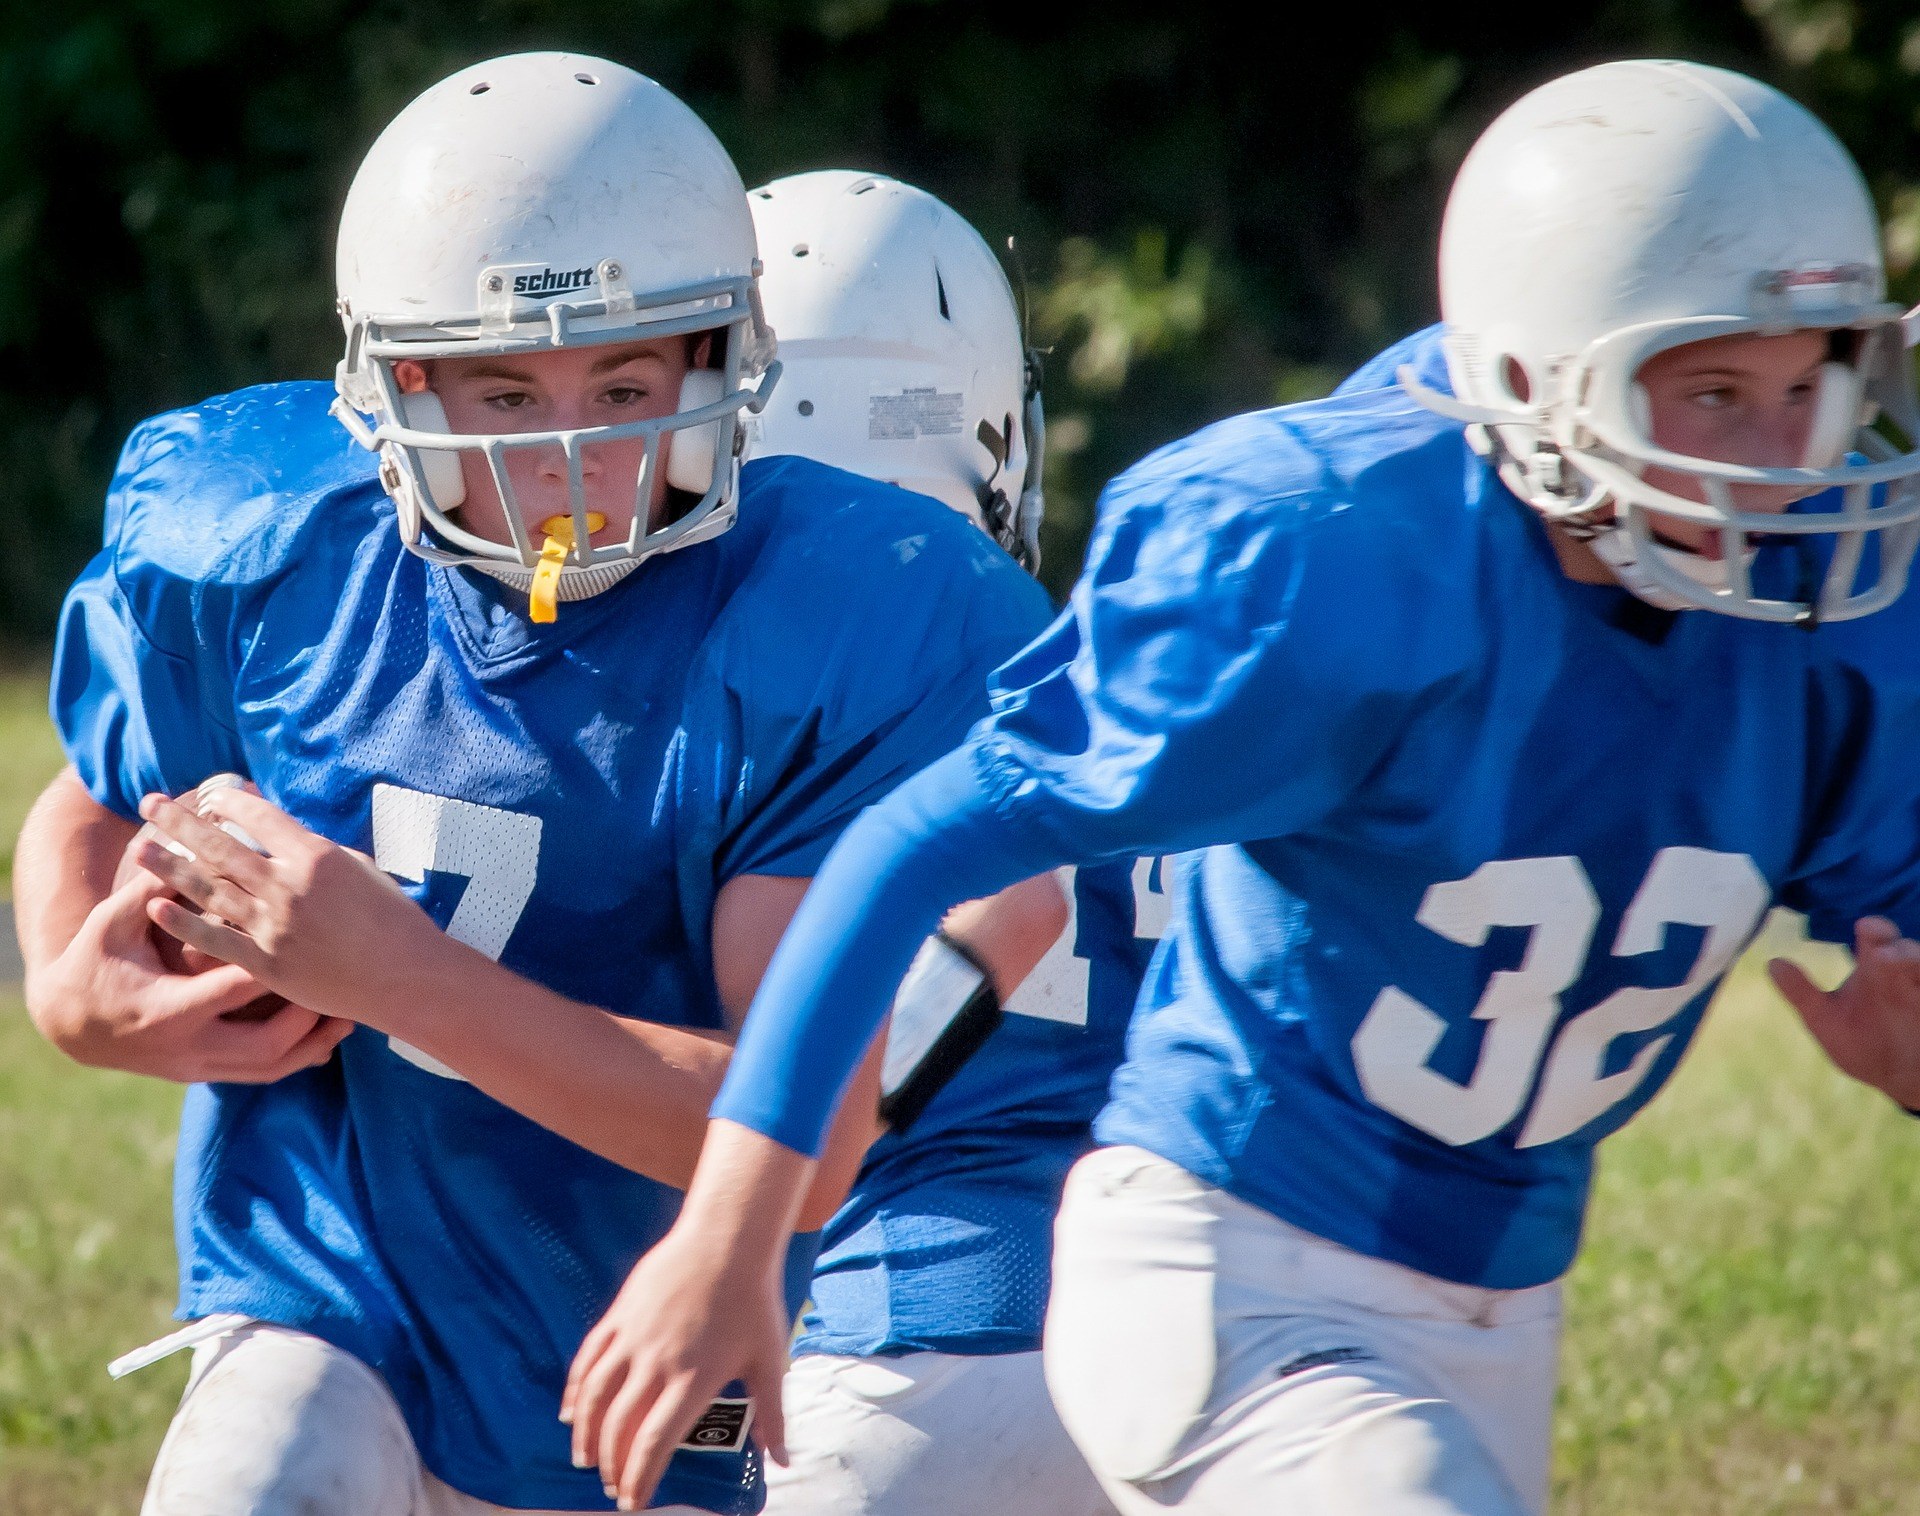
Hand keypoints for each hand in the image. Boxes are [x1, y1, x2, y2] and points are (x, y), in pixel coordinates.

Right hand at [27, 867, 349, 1082]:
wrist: (68, 1022)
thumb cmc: (96, 960)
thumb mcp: (114, 924)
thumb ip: (153, 889)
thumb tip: (190, 840)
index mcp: (165, 1009)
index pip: (231, 992)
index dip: (273, 971)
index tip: (314, 947)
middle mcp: (185, 1048)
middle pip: (263, 1046)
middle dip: (307, 1020)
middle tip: (343, 989)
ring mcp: (197, 1068)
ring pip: (270, 1068)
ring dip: (314, 1044)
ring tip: (350, 1016)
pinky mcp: (206, 1075)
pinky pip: (264, 1075)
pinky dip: (299, 1057)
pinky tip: (328, 1036)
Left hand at [133, 787, 443, 1031]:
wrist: (403, 975)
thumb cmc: (391, 919)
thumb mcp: (360, 869)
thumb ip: (317, 853)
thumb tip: (286, 840)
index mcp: (314, 856)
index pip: (259, 817)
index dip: (229, 801)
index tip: (210, 794)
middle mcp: (288, 886)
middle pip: (221, 847)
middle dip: (181, 823)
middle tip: (150, 804)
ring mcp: (274, 925)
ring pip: (209, 890)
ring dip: (169, 867)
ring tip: (141, 850)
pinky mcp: (267, 962)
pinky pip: (215, 939)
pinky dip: (183, 923)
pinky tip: (156, 907)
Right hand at [562, 1224, 791, 1510]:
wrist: (728, 1238)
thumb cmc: (754, 1299)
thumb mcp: (770, 1358)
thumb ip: (774, 1415)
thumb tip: (782, 1460)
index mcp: (693, 1379)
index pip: (654, 1442)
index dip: (639, 1479)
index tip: (634, 1503)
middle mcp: (657, 1363)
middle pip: (620, 1426)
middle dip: (613, 1465)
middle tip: (614, 1486)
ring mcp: (633, 1337)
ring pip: (595, 1397)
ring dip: (585, 1434)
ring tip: (585, 1460)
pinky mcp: (619, 1315)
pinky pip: (588, 1359)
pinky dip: (574, 1390)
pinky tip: (569, 1412)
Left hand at [1770, 916, 1919, 1108]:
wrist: (1897, 1079)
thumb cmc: (1861, 1043)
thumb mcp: (1825, 1020)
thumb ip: (1802, 993)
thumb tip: (1772, 963)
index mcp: (1874, 967)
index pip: (1875, 936)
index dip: (1874, 928)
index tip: (1865, 928)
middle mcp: (1904, 975)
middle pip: (1907, 950)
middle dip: (1901, 950)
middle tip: (1884, 958)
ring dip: (1916, 966)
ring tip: (1895, 971)